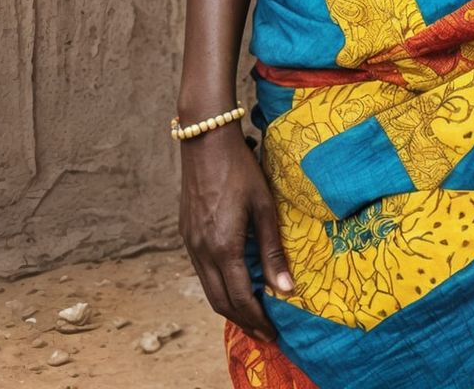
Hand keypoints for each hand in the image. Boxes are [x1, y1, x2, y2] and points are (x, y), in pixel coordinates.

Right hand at [179, 126, 294, 342]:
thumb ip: (272, 251)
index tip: (274, 333)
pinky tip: (233, 284)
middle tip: (265, 333)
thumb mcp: (263, 207)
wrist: (206, 141)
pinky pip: (202, 272)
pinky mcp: (187, 234)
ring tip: (252, 315)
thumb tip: (286, 289)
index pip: (241, 299)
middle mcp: (202, 252)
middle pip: (221, 302)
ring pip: (208, 289)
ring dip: (229, 307)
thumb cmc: (241, 170)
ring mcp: (191, 244)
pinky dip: (218, 287)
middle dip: (244, 321)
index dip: (258, 320)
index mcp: (223, 248)